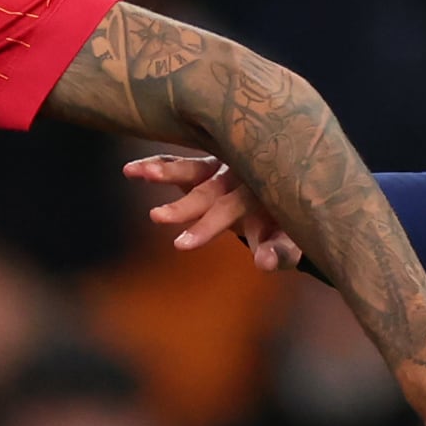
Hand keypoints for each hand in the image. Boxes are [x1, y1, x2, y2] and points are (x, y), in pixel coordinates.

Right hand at [125, 151, 299, 271]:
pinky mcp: (206, 164)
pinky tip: (131, 170)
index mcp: (261, 191)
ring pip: (191, 167)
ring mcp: (221, 167)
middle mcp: (239, 174)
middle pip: (207, 190)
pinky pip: (180, 163)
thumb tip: (265, 263)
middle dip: (182, 206)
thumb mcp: (292, 239)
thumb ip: (280, 252)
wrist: (293, 184)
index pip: (230, 209)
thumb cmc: (292, 220)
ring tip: (135, 173)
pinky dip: (158, 164)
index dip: (206, 228)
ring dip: (164, 171)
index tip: (180, 245)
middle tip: (156, 217)